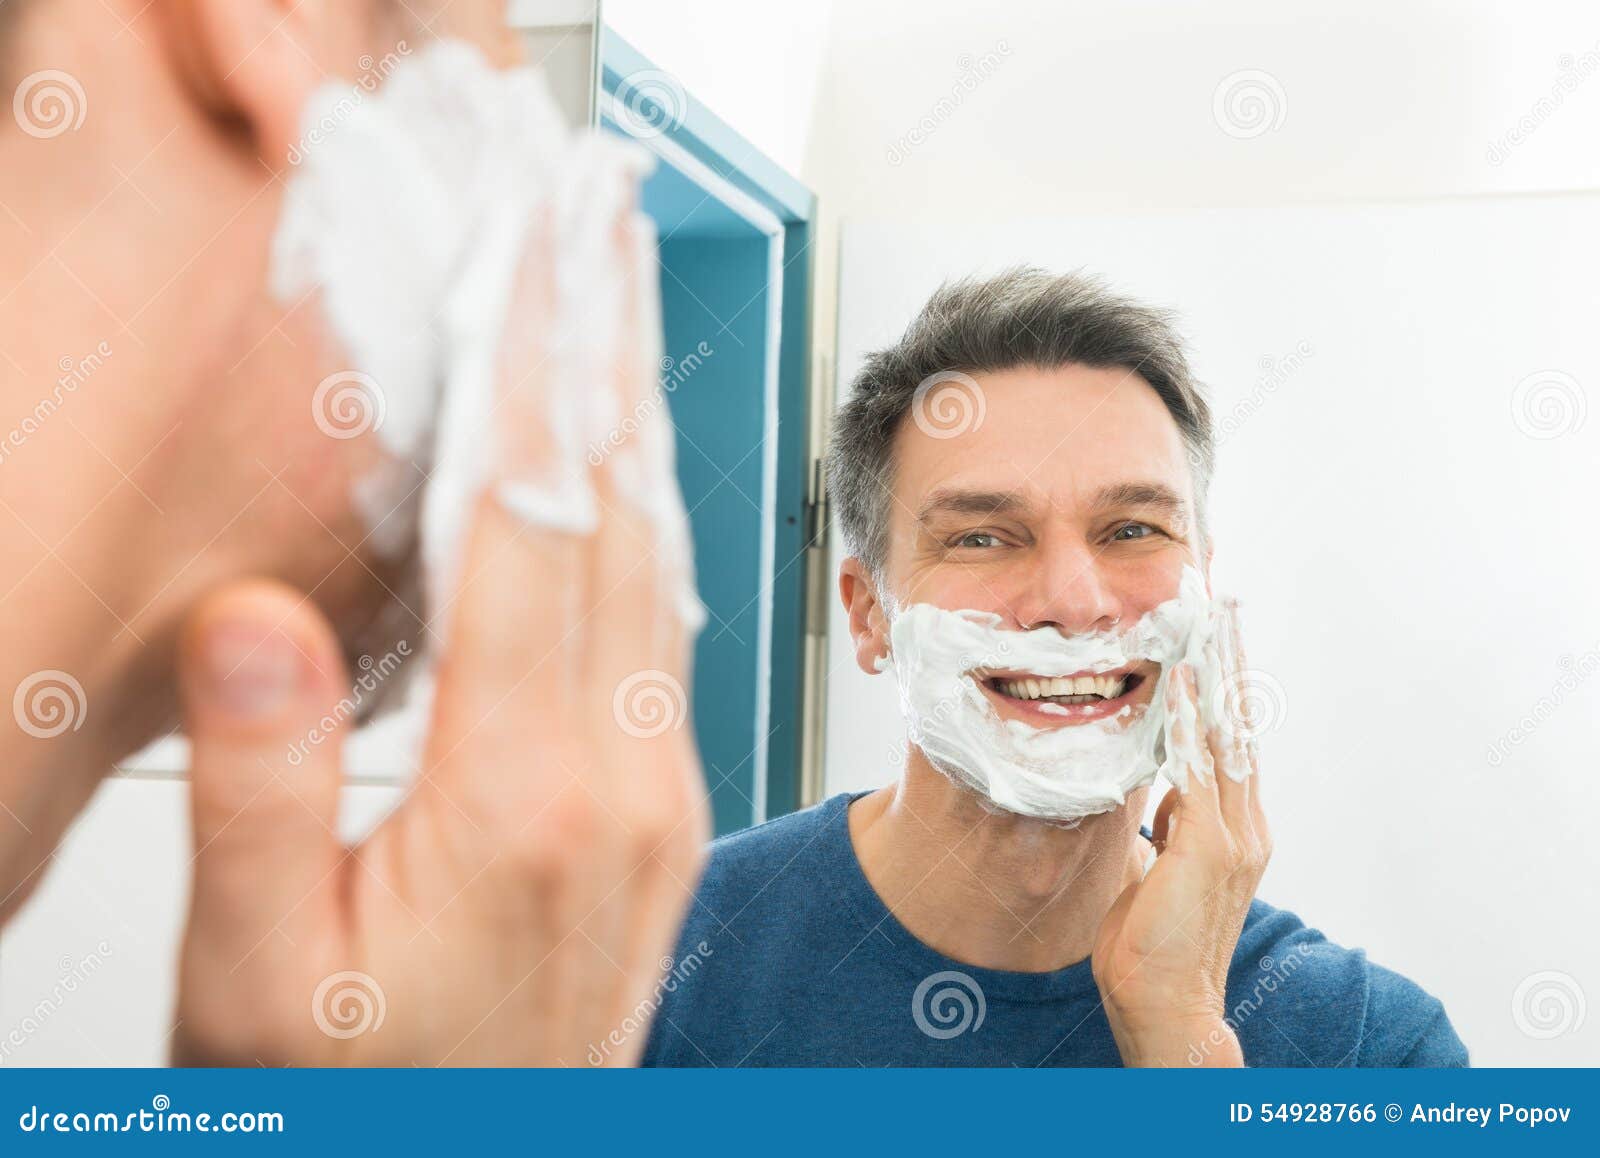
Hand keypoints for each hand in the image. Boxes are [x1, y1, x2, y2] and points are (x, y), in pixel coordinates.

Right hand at [172, 199, 707, 1065]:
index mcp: (518, 801)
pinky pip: (665, 630)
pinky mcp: (662, 814)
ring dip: (633, 425)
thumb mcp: (257, 970)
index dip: (525, 379)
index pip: (526, 532)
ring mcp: (659, 797)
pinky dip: (641, 521)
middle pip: (618, 520)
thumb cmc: (363, 1095)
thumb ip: (262, 788)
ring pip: (658, 564)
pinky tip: (628, 474)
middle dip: (601, 360)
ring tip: (615, 312)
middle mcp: (620, 784)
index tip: (530, 257)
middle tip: (595, 233)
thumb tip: (259, 611)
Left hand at [1091, 602, 1269, 1066]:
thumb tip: (1157, 797)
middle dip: (1229, 661)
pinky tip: (1179, 679)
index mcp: (1230, 830)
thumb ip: (1162, 830)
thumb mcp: (1155, 871)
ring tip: (1208, 618)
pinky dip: (1188, 719)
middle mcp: (1242, 826)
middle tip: (1223, 603)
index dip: (1223, 687)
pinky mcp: (1210, 849)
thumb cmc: (1152, 946)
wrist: (1165, 1007)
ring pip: (1225, 734)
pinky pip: (1198, 767)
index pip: (1229, 742)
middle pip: (1238, 724)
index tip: (1215, 638)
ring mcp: (1233, 837)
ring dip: (1215, 672)